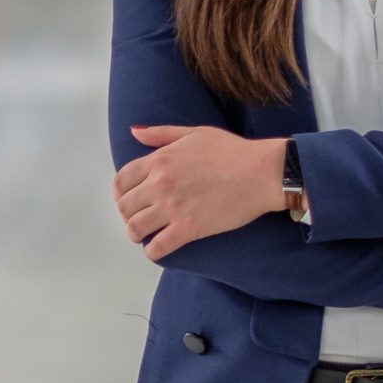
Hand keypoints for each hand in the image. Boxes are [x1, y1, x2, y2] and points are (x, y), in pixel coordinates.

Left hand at [114, 126, 284, 260]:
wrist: (261, 173)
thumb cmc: (232, 151)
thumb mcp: (194, 133)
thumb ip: (161, 133)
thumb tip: (134, 131)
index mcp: (159, 160)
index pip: (121, 181)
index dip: (121, 193)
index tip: (130, 198)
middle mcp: (160, 184)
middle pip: (125, 207)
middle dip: (129, 214)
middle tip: (142, 216)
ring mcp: (172, 208)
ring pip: (134, 229)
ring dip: (137, 233)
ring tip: (148, 233)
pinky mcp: (188, 229)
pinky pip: (156, 248)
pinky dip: (152, 251)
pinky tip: (159, 247)